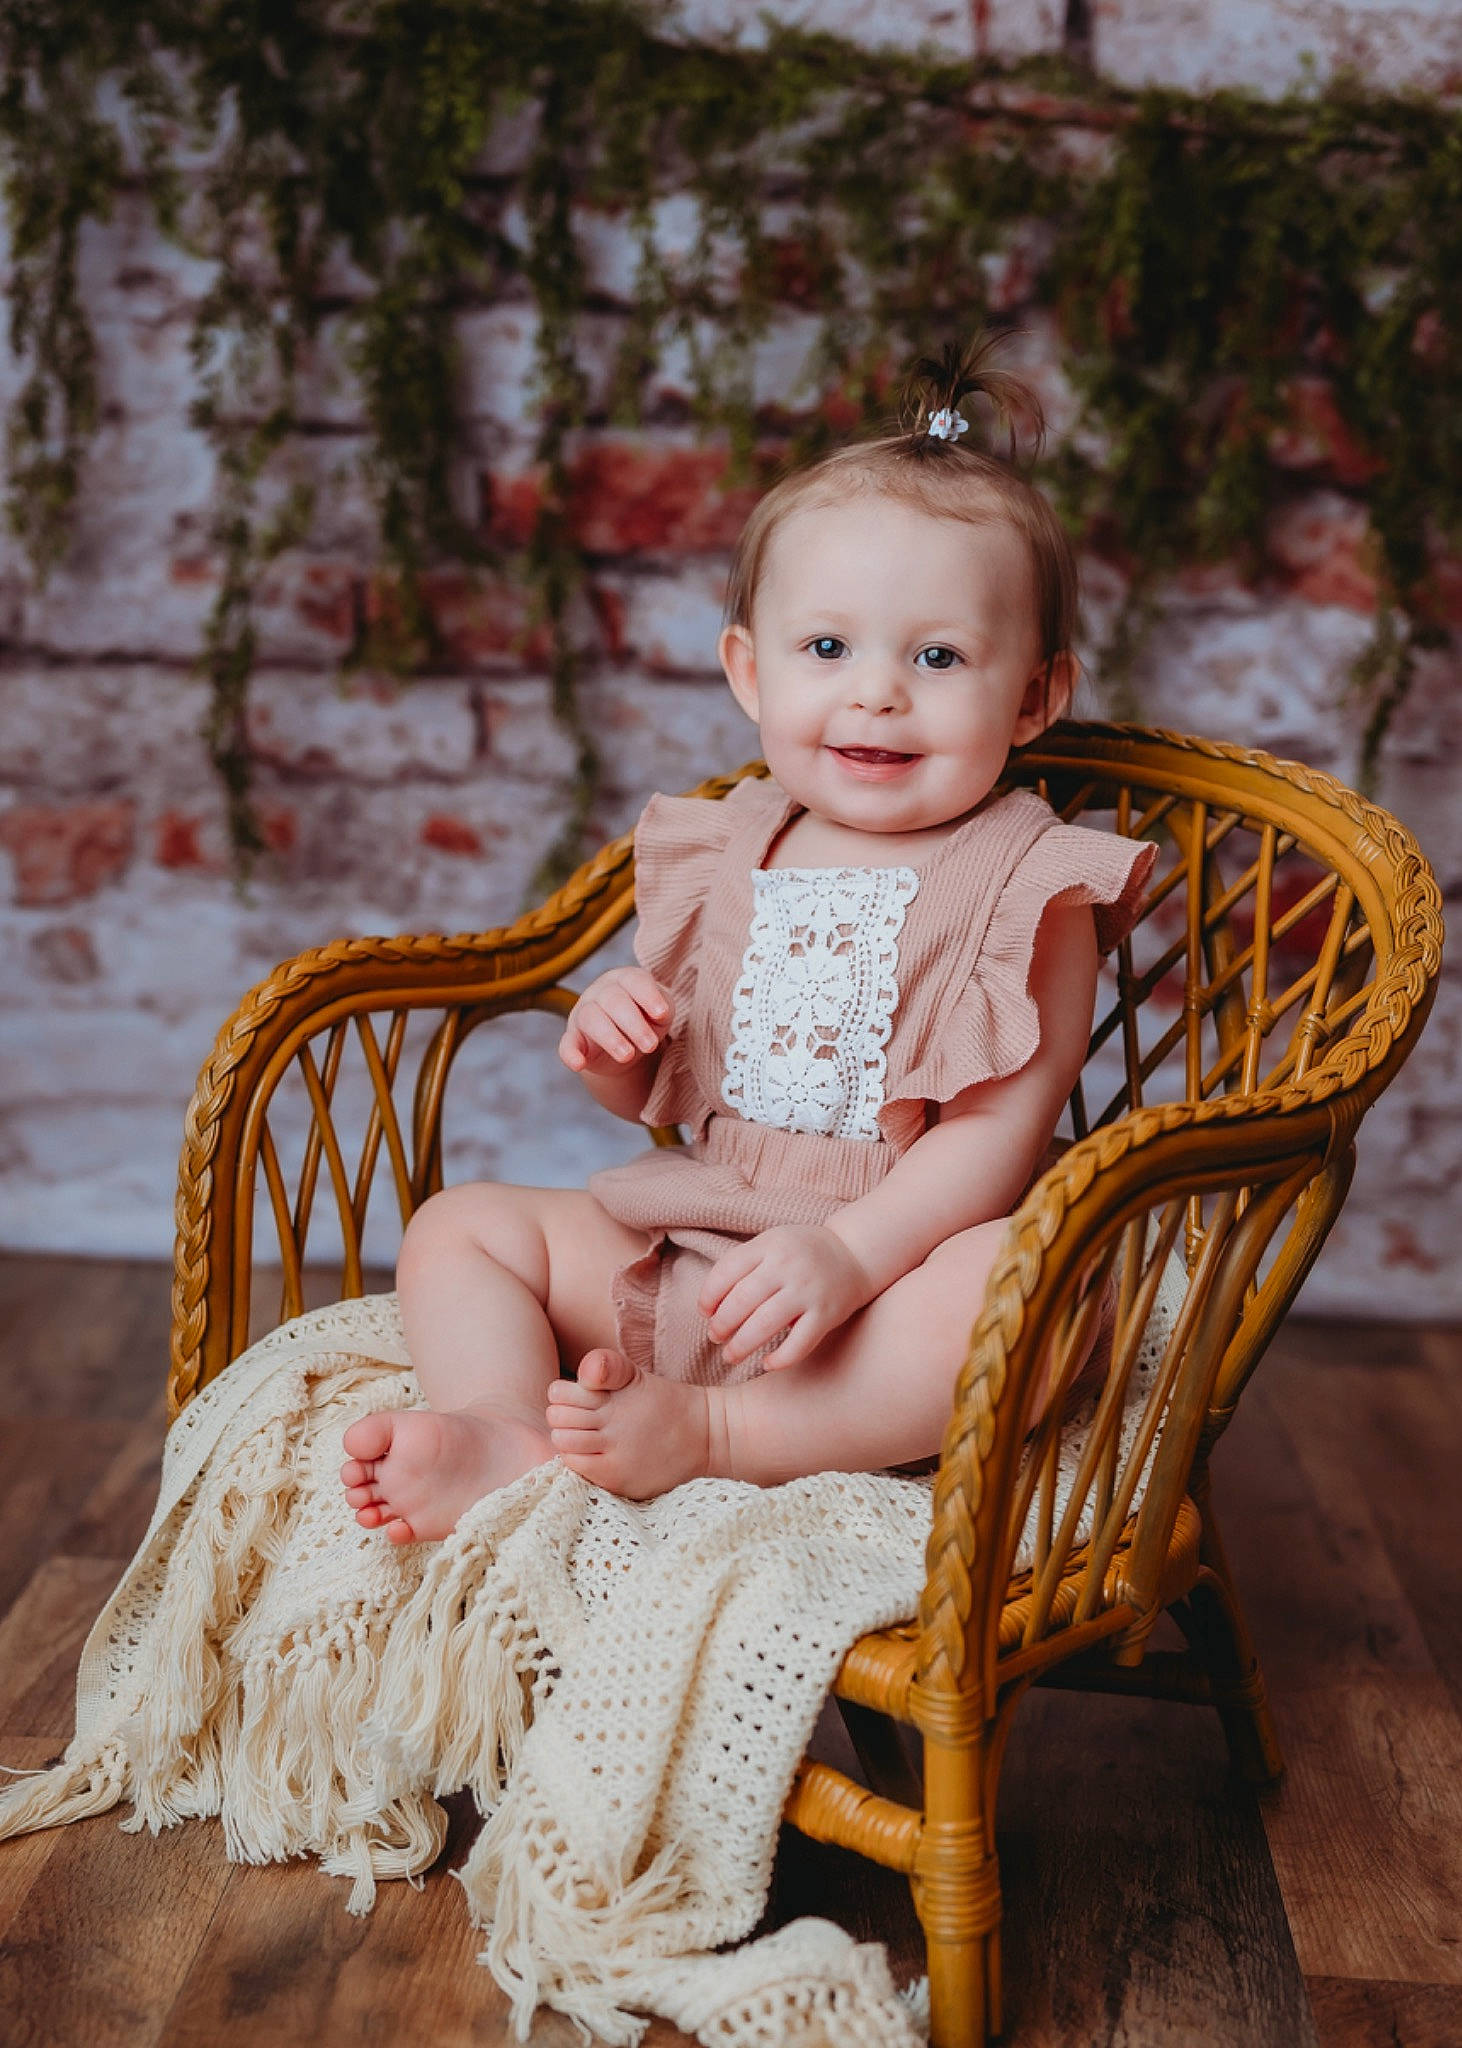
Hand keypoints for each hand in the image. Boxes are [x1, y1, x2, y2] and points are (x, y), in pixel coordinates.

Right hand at [559, 967, 674, 1076]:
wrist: (628, 1048)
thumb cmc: (646, 1021)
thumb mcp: (660, 1015)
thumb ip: (662, 1010)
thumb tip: (659, 1015)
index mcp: (624, 979)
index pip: (634, 980)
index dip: (648, 996)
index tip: (661, 1015)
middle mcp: (600, 992)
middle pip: (613, 1000)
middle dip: (634, 1024)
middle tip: (650, 1046)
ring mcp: (583, 1014)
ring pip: (591, 1018)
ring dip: (610, 1038)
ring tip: (628, 1055)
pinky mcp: (573, 1039)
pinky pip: (566, 1044)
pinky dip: (570, 1054)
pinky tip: (578, 1064)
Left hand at [699, 1225, 876, 1371]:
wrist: (856, 1253)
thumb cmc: (802, 1253)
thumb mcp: (772, 1243)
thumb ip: (743, 1265)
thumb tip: (710, 1306)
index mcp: (769, 1245)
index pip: (725, 1273)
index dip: (708, 1297)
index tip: (705, 1313)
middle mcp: (787, 1266)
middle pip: (741, 1302)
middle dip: (721, 1325)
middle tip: (715, 1337)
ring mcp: (808, 1291)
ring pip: (764, 1325)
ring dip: (741, 1346)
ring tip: (730, 1356)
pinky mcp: (827, 1314)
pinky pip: (799, 1344)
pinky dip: (780, 1359)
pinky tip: (767, 1364)